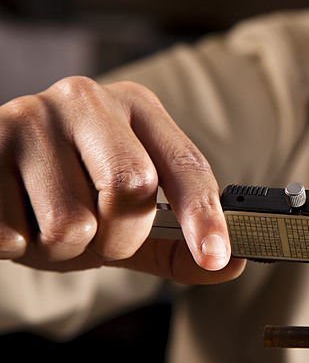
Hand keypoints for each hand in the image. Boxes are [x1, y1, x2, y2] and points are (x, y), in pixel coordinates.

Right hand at [0, 76, 244, 282]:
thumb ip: (177, 245)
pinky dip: (17, 246)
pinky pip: (13, 233)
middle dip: (120, 238)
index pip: (185, 164)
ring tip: (45, 226)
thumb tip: (232, 264)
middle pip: (132, 186)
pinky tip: (13, 220)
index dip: (205, 215)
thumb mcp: (127, 219)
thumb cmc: (68, 196)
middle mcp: (85, 99)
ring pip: (71, 223)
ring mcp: (28, 116)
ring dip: (62, 250)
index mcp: (136, 107)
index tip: (216, 256)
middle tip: (98, 240)